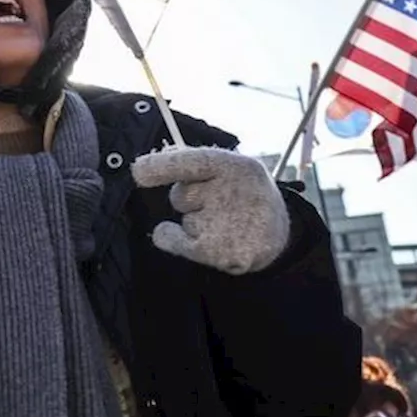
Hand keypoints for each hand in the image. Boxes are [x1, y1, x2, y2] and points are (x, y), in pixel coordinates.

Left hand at [132, 147, 289, 274]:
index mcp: (237, 167)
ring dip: (195, 222)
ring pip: (183, 218)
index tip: (138, 171)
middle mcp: (232, 195)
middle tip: (220, 205)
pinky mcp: (213, 252)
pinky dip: (170, 237)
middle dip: (191, 199)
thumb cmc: (245, 196)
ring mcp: (224, 226)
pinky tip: (196, 240)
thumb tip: (145, 167)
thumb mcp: (232, 169)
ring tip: (224, 224)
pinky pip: (168, 238)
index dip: (162, 166)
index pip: (193, 163)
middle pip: (180, 195)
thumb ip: (194, 164)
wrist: (278, 237)